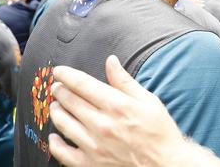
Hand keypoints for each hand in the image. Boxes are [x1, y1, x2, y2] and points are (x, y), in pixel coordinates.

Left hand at [48, 55, 184, 166]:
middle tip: (57, 87)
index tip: (59, 71)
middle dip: (60, 90)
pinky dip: (55, 142)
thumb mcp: (148, 101)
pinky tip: (55, 136)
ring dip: (56, 111)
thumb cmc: (159, 132)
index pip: (83, 85)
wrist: (164, 164)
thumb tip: (111, 61)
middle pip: (70, 101)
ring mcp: (94, 145)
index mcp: (117, 105)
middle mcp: (102, 124)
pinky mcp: (90, 163)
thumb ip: (125, 81)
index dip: (67, 75)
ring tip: (56, 105)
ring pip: (63, 123)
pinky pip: (63, 153)